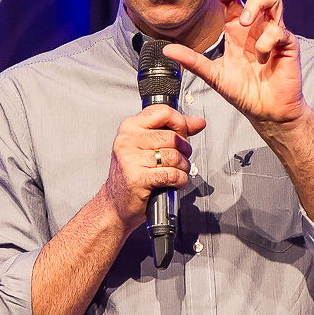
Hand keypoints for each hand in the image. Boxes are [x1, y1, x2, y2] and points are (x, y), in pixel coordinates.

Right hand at [100, 105, 204, 232]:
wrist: (115, 203)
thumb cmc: (133, 173)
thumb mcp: (149, 145)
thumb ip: (175, 130)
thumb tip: (198, 122)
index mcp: (130, 127)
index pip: (163, 111)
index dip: (180, 122)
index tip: (183, 132)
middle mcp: (127, 140)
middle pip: (173, 137)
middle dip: (185, 150)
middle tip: (181, 158)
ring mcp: (130, 159)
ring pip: (174, 156)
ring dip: (183, 167)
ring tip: (177, 171)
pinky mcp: (137, 178)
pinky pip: (172, 174)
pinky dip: (180, 180)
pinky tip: (174, 182)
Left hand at [164, 0, 309, 132]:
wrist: (266, 111)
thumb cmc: (244, 91)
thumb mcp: (213, 74)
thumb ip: (192, 60)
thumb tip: (166, 49)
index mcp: (237, 27)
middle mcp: (256, 24)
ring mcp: (274, 31)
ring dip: (257, 4)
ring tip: (246, 22)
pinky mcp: (288, 44)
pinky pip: (280, 30)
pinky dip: (268, 39)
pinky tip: (261, 55)